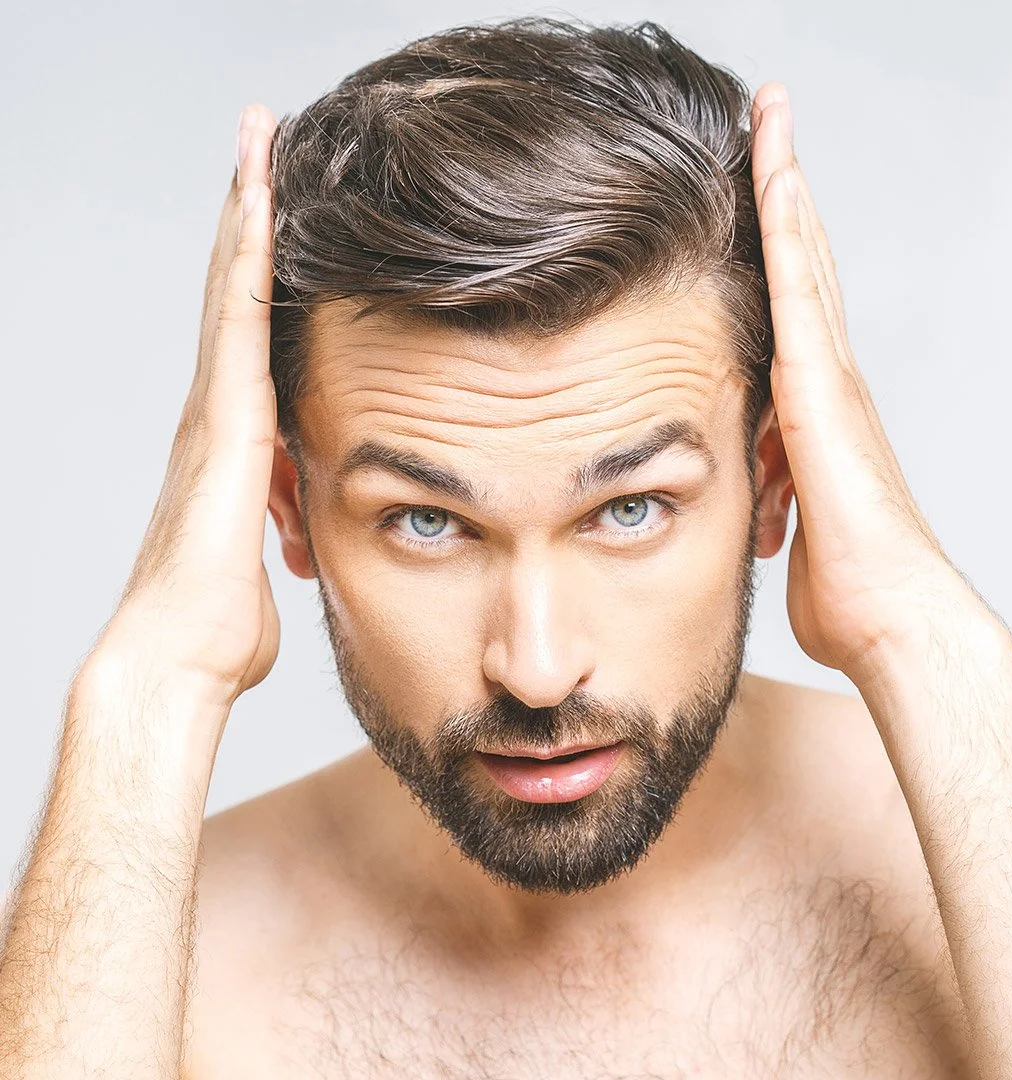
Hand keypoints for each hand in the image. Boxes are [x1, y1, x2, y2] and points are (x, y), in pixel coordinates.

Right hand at [92, 104, 280, 710]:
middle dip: (249, 218)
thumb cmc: (219, 624)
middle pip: (236, 293)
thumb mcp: (275, 556)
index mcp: (233, 442)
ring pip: (234, 290)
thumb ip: (287, 520)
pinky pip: (240, 322)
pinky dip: (249, 261)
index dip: (260, 273)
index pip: (250, 337)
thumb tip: (304, 520)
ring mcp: (214, 410)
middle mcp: (217, 412)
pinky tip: (261, 203)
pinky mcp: (224, 421)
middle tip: (262, 141)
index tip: (276, 213)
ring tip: (258, 142)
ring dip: (246, 216)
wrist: (178, 656)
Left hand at [750, 83, 975, 681]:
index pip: (791, 314)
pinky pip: (801, 298)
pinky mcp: (823, 394)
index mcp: (813, 414)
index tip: (757, 198)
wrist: (891, 618)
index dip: (778, 254)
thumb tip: (756, 506)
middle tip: (767, 121)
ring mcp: (830, 382)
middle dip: (784, 195)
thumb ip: (772, 495)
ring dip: (785, 190)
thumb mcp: (786, 524)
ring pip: (806, 266)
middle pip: (804, 269)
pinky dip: (790, 238)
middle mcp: (826, 384)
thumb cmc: (844, 585)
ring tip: (768, 119)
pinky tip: (776, 181)